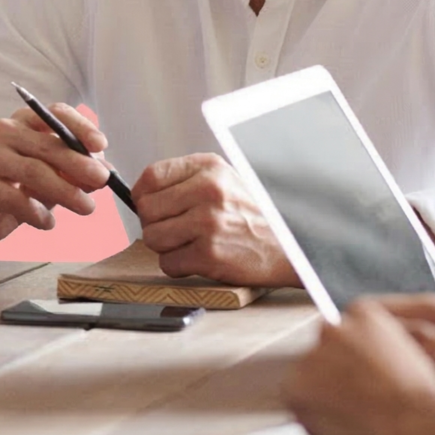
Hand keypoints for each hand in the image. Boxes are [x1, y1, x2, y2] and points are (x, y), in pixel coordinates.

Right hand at [0, 103, 111, 251]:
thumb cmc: (25, 185)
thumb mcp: (57, 173)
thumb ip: (79, 169)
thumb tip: (106, 171)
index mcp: (27, 120)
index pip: (55, 113)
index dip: (81, 127)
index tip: (101, 145)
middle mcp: (6, 131)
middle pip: (48, 145)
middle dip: (79, 164)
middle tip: (103, 180)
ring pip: (34, 171)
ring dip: (65, 191)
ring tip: (86, 207)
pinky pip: (15, 199)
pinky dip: (37, 213)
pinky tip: (49, 223)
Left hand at [129, 152, 295, 285]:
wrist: (292, 246)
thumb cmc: (257, 215)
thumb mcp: (226, 180)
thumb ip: (187, 181)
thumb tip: (142, 194)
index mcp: (209, 168)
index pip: (151, 176)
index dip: (143, 194)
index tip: (149, 205)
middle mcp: (208, 191)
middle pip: (146, 209)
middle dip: (154, 223)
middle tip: (174, 229)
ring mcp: (208, 223)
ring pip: (152, 237)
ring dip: (166, 247)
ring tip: (189, 244)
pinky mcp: (210, 255)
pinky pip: (168, 263)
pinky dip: (179, 267)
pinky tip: (198, 260)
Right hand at [285, 301, 434, 434]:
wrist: (417, 423)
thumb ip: (313, 410)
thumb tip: (314, 402)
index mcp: (295, 386)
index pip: (301, 378)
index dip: (324, 385)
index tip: (339, 391)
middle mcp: (308, 353)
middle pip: (321, 352)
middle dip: (339, 364)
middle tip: (365, 383)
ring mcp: (335, 330)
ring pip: (342, 331)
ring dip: (357, 344)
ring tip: (383, 369)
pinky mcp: (362, 313)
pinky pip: (365, 314)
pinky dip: (377, 326)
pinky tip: (392, 349)